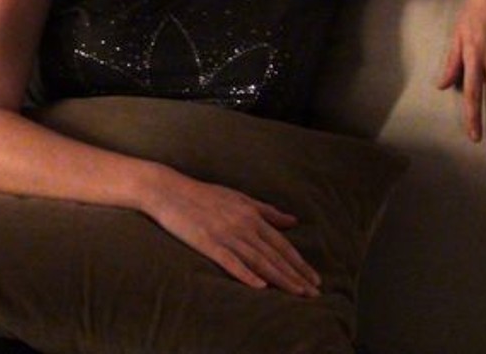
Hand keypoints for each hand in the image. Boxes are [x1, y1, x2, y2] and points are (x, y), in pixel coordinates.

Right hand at [144, 170, 320, 296]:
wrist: (171, 191)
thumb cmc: (206, 195)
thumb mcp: (240, 198)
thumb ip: (267, 212)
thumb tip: (293, 221)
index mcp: (251, 215)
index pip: (281, 244)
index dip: (299, 263)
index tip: (314, 279)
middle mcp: (243, 226)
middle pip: (274, 255)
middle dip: (295, 275)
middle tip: (313, 293)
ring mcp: (226, 235)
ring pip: (259, 260)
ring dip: (280, 278)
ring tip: (297, 293)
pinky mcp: (208, 243)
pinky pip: (230, 261)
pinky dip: (246, 274)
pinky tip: (260, 286)